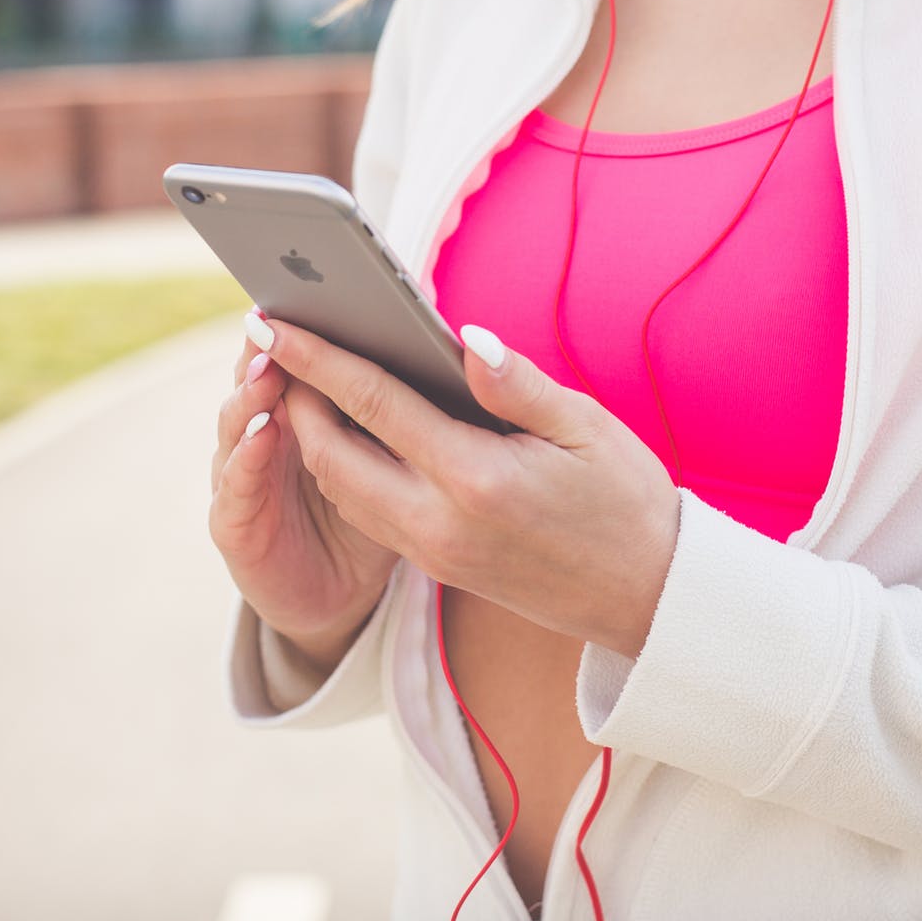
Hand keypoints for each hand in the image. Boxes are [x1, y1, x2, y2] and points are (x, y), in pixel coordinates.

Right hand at [208, 306, 401, 666]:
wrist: (341, 596)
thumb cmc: (385, 515)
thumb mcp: (409, 459)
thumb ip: (405, 405)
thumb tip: (445, 345)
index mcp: (312, 413)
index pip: (305, 361)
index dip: (309, 328)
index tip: (322, 284)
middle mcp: (266, 436)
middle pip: (259, 379)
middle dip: (269, 346)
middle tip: (284, 309)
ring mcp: (243, 480)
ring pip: (237, 424)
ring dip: (249, 391)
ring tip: (270, 361)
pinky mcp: (234, 528)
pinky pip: (232, 490)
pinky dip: (242, 459)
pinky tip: (261, 432)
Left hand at [252, 312, 681, 655]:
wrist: (647, 598)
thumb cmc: (626, 502)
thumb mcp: (587, 428)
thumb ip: (517, 383)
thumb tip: (463, 337)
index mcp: (477, 480)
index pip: (374, 406)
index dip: (318, 359)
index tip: (274, 322)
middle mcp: (440, 524)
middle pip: (332, 456)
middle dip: (295, 398)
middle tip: (275, 344)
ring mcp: (433, 553)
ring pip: (342, 491)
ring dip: (312, 437)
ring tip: (301, 380)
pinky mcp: (437, 568)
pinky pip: (367, 514)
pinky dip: (342, 469)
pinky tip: (348, 431)